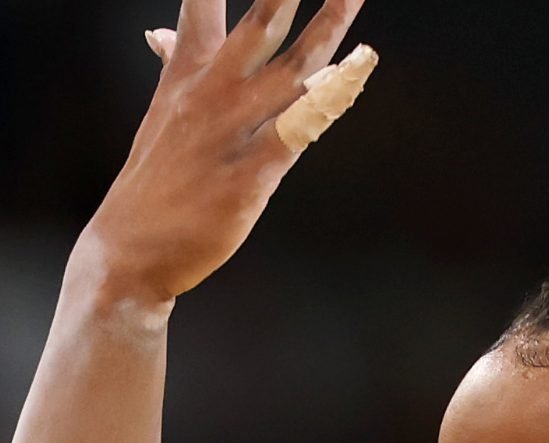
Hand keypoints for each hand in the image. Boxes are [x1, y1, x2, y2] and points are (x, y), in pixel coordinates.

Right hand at [76, 0, 370, 303]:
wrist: (130, 248)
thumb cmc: (156, 182)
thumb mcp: (164, 113)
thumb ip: (177, 67)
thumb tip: (160, 34)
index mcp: (187, 70)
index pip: (202, 1)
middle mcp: (212, 90)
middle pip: (261, 22)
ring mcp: (232, 131)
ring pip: (292, 70)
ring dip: (328, 32)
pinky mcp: (250, 174)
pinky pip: (298, 128)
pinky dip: (327, 100)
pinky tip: (356, 75)